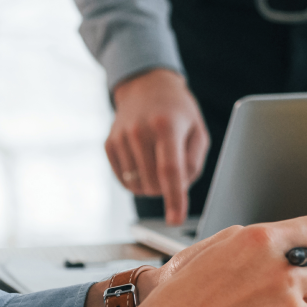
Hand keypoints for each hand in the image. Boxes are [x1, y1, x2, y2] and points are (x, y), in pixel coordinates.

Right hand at [106, 68, 208, 224]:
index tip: (176, 219)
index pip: (170, 170)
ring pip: (137, 186)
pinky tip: (144, 162)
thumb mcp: (197, 130)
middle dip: (167, 188)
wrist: (146, 87)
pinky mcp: (108, 144)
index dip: (174, 198)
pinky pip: (124, 181)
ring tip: (158, 161)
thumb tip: (179, 189)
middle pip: (153, 183)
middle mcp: (139, 130)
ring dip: (152, 185)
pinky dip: (137, 180)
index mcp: (166, 125)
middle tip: (174, 169)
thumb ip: (193, 162)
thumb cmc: (178, 111)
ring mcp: (120, 137)